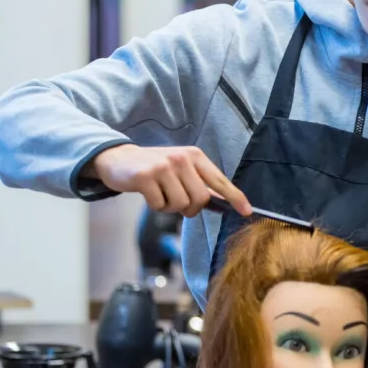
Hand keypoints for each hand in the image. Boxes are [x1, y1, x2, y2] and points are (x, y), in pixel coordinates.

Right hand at [87, 144, 250, 217]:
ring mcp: (164, 166)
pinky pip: (160, 206)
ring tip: (160, 193)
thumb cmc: (155, 168)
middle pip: (200, 199)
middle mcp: (182, 158)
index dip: (235, 197)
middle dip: (190, 208)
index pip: (220, 180)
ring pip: (181, 204)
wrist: (120, 159)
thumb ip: (200, 184)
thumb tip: (223, 203)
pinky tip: (148, 193)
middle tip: (176, 201)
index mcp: (195, 156)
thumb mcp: (181, 169)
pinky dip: (155, 206)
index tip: (247, 211)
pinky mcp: (146, 176)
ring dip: (170, 207)